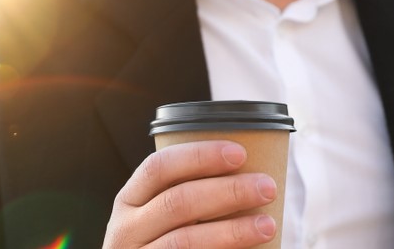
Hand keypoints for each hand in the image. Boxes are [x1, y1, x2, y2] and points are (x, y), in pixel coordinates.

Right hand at [103, 140, 277, 247]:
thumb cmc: (166, 241)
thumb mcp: (159, 215)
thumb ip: (186, 195)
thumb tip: (245, 171)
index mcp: (129, 200)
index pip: (158, 167)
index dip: (198, 157)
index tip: (239, 153)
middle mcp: (127, 228)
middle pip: (177, 202)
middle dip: (227, 191)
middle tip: (266, 187)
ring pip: (186, 239)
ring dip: (232, 230)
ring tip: (267, 225)